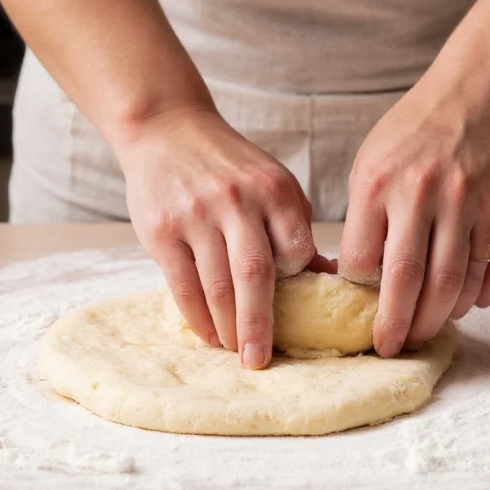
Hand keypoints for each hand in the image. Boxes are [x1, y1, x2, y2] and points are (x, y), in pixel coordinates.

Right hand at [118, 106, 315, 368]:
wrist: (167, 128)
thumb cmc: (229, 166)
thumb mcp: (272, 182)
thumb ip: (294, 226)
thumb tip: (327, 277)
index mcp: (274, 190)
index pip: (295, 252)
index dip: (295, 282)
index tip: (294, 306)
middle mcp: (237, 201)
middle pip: (255, 275)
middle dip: (260, 326)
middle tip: (261, 361)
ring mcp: (196, 215)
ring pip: (216, 286)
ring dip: (227, 327)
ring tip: (235, 350)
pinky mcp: (161, 229)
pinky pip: (183, 285)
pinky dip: (197, 317)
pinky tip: (208, 334)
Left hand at [340, 65, 489, 357]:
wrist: (482, 88)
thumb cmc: (416, 129)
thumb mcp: (371, 162)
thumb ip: (364, 217)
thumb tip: (356, 276)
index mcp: (379, 185)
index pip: (363, 263)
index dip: (360, 294)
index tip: (360, 311)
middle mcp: (424, 195)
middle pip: (410, 284)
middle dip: (398, 326)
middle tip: (392, 347)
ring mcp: (472, 203)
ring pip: (455, 285)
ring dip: (441, 318)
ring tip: (428, 330)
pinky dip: (483, 295)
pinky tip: (470, 305)